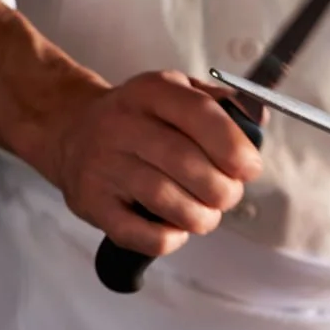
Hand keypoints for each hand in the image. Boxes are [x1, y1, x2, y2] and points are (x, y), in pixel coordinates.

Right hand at [46, 70, 262, 255]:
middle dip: (223, 189)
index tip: (249, 168)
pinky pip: (140, 234)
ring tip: (205, 213)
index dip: (233, 146)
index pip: (199, 114)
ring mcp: (103, 165)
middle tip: (227, 195)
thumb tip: (257, 120)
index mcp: (152, 91)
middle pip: (187, 163)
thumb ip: (222, 105)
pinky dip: (169, 239)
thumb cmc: (141, 119)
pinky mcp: (91, 202)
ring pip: (167, 200)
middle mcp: (123, 125)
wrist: (72, 131)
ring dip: (200, 217)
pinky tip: (176, 229)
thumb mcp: (178, 93)